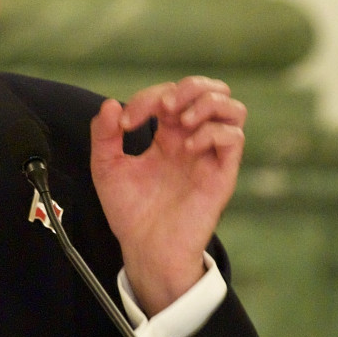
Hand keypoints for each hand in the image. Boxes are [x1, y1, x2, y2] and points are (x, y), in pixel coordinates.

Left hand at [89, 76, 245, 315]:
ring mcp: (210, 155)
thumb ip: (103, 135)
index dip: (148, 97)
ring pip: (233, 108)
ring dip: (206, 103)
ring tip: (181, 121)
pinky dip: (212, 132)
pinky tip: (188, 148)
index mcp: (168, 135)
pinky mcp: (221, 174)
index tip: (125, 122)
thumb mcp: (106, 168)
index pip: (170, 94)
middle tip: (164, 107)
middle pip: (211, 90)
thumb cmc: (130, 212)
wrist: (145, 249)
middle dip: (189, 87)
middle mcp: (193, 140)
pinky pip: (233, 138)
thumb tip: (110, 104)